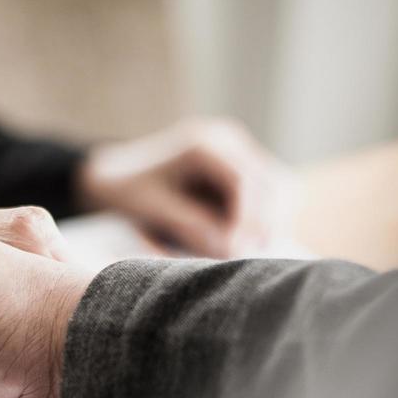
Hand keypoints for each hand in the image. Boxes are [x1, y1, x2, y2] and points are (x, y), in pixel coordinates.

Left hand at [77, 117, 294, 257]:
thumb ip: (189, 226)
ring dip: (272, 221)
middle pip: (272, 182)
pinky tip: (253, 242)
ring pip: (280, 187)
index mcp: (203, 143)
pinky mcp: (244, 167)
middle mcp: (228, 140)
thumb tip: (230, 250)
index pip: (243, 181)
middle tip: (252, 258)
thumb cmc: (129, 191)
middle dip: (266, 223)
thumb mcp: (152, 208)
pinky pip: (271, 193)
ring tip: (254, 253)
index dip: (248, 220)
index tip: (242, 252)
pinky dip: (267, 218)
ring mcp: (240, 151)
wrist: (117, 174)